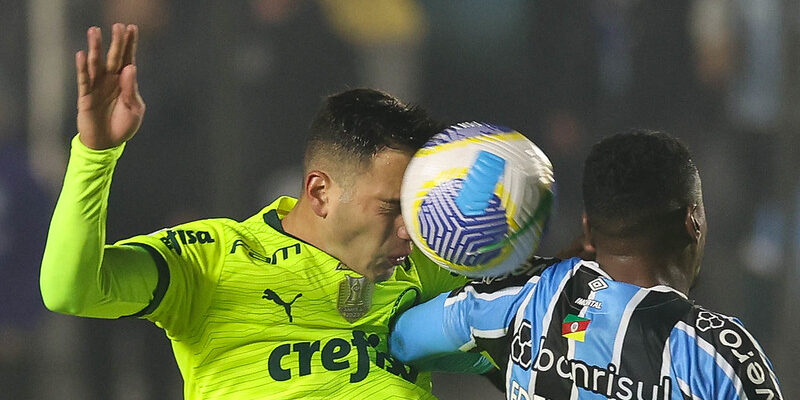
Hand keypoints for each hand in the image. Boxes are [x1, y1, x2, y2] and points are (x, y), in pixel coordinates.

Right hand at [76, 23, 144, 149]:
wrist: (107, 144)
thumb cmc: (123, 126)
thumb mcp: (134, 109)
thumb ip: (131, 89)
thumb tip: (130, 67)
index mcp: (125, 82)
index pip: (128, 59)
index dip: (129, 44)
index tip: (132, 27)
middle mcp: (110, 81)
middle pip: (113, 57)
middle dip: (115, 41)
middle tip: (117, 25)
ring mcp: (97, 87)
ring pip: (96, 64)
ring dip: (95, 48)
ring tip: (94, 31)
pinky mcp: (86, 96)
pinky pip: (84, 79)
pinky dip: (82, 67)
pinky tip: (81, 54)